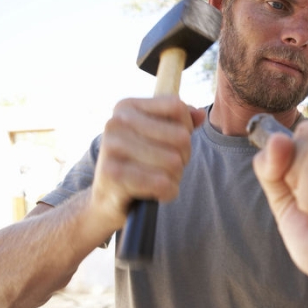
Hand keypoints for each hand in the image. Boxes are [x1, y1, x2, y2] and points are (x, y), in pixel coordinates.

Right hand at [91, 96, 205, 229]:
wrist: (107, 200)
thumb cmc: (139, 164)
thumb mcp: (159, 138)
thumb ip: (182, 123)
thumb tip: (201, 114)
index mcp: (127, 107)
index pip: (177, 107)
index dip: (186, 129)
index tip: (173, 144)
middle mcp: (116, 122)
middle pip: (181, 137)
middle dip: (183, 158)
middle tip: (167, 168)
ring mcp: (111, 147)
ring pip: (174, 162)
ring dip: (174, 177)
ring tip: (158, 180)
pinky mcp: (112, 174)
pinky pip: (162, 183)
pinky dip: (167, 192)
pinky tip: (155, 194)